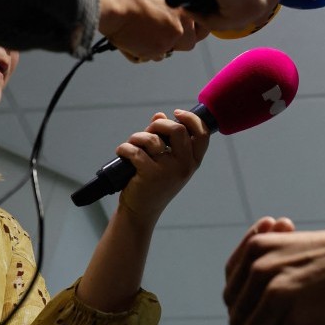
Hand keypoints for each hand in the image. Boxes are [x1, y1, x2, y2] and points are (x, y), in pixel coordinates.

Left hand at [75, 111, 210, 312]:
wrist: (141, 211)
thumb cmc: (153, 184)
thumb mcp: (166, 162)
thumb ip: (165, 139)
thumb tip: (159, 115)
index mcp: (192, 161)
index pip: (202, 134)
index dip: (191, 119)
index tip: (176, 114)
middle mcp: (185, 166)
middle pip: (178, 130)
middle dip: (159, 124)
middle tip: (148, 131)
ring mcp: (169, 171)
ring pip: (153, 139)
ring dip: (137, 137)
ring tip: (131, 144)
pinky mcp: (150, 175)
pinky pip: (136, 151)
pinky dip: (125, 148)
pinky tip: (122, 152)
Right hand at [94, 0, 208, 61]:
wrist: (112, 0)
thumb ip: (173, 6)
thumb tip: (176, 14)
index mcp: (186, 5)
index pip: (203, 26)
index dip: (193, 32)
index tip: (186, 34)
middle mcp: (184, 22)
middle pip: (188, 43)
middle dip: (174, 43)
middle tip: (156, 35)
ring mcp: (173, 37)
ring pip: (167, 52)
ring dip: (155, 48)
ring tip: (137, 32)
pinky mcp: (158, 49)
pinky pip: (150, 57)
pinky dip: (139, 52)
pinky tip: (129, 38)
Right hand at [172, 0, 292, 30]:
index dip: (241, 1)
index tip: (223, 1)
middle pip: (254, 13)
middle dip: (230, 11)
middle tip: (207, 6)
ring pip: (237, 20)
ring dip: (215, 16)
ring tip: (197, 7)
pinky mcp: (246, 8)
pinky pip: (220, 23)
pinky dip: (203, 18)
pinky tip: (193, 7)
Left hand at [223, 217, 324, 324]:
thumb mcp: (296, 246)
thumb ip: (270, 266)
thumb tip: (254, 301)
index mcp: (259, 250)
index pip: (231, 294)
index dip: (248, 313)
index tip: (273, 320)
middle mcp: (260, 272)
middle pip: (239, 321)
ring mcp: (277, 298)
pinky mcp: (298, 324)